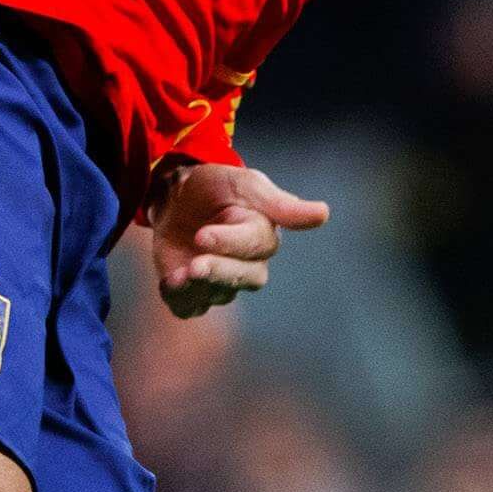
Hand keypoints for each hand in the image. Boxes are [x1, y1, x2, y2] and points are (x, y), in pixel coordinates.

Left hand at [152, 162, 330, 317]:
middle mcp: (246, 264)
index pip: (255, 246)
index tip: (203, 235)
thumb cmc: (215, 185)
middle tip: (195, 265)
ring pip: (216, 295)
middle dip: (219, 272)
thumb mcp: (244, 184)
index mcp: (262, 235)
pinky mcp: (192, 291)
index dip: (229, 243)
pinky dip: (179, 299)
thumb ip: (279, 203)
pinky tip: (168, 283)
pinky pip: (189, 307)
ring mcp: (218, 281)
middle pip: (245, 279)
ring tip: (177, 276)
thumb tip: (324, 214)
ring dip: (196, 288)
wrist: (173, 195)